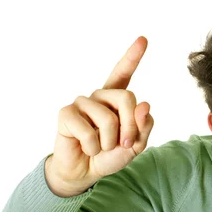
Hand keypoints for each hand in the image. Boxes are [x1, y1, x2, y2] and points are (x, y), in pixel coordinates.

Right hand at [45, 36, 153, 196]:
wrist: (86, 172)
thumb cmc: (110, 155)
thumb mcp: (135, 145)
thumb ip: (143, 127)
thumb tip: (145, 105)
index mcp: (116, 100)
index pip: (124, 73)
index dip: (132, 56)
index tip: (143, 39)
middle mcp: (99, 97)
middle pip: (126, 97)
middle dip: (131, 126)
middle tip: (126, 144)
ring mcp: (82, 103)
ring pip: (108, 118)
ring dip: (110, 141)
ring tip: (101, 148)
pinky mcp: (66, 114)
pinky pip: (89, 132)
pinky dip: (93, 147)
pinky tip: (87, 148)